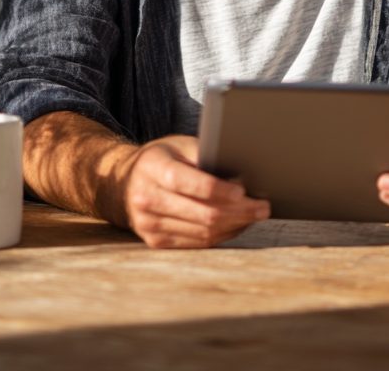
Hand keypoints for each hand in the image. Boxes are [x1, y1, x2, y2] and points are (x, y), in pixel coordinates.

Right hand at [116, 135, 269, 248]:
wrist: (125, 181)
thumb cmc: (162, 158)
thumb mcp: (179, 145)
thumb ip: (205, 155)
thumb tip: (241, 174)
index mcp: (154, 169)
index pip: (191, 183)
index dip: (221, 189)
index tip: (245, 190)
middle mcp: (148, 199)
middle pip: (203, 213)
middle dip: (239, 211)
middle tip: (263, 207)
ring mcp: (149, 225)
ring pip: (203, 232)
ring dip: (235, 225)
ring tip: (255, 215)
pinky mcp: (156, 242)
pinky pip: (197, 243)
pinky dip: (221, 235)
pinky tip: (237, 224)